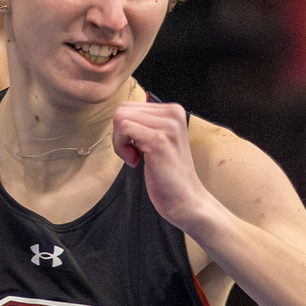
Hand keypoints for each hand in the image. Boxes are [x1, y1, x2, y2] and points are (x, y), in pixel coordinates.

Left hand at [111, 101, 207, 230]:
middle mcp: (172, 113)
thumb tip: (119, 116)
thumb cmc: (169, 176)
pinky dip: (121, 147)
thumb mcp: (158, 141)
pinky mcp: (158, 140)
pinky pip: (123, 129)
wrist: (185, 200)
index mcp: (173, 111)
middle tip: (133, 154)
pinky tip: (135, 162)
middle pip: (123, 109)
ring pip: (120, 117)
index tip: (137, 148)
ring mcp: (167, 126)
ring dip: (119, 142)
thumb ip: (144, 125)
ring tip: (134, 158)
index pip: (130, 106)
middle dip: (119, 134)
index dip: (125, 129)